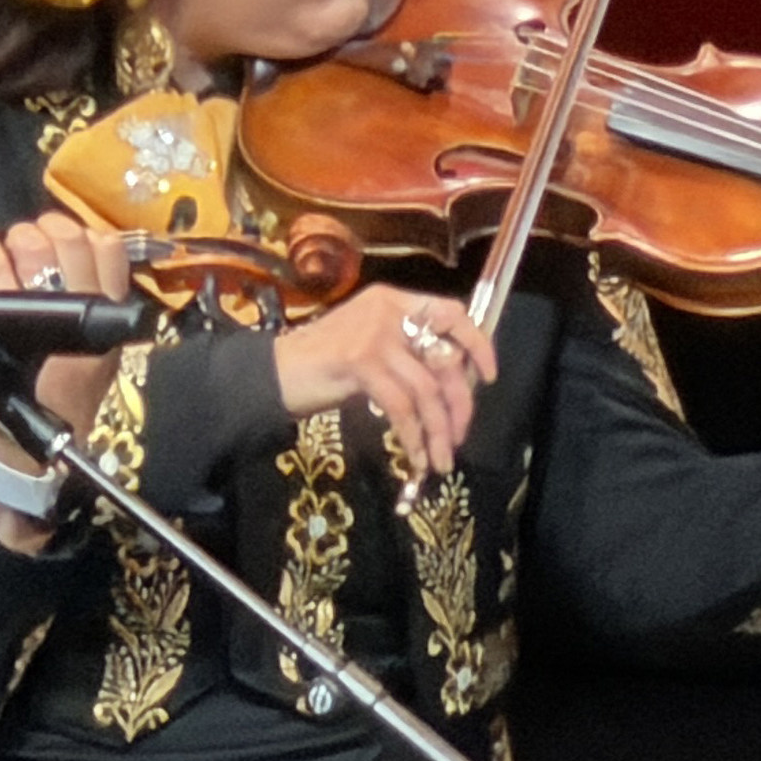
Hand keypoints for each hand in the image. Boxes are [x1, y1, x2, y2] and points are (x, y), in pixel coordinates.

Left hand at [0, 216, 136, 437]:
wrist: (32, 445)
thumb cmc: (64, 394)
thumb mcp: (97, 352)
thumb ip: (95, 305)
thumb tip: (73, 248)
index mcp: (110, 321)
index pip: (112, 253)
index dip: (86, 234)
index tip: (67, 237)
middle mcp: (88, 320)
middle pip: (73, 244)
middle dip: (49, 228)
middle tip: (33, 235)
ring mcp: (48, 327)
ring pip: (38, 253)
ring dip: (21, 237)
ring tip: (11, 243)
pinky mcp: (6, 335)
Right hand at [271, 283, 494, 485]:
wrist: (270, 374)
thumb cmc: (320, 364)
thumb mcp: (369, 344)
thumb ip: (405, 352)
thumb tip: (452, 384)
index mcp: (394, 301)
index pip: (451, 312)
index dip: (477, 343)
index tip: (489, 376)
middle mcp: (388, 312)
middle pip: (444, 359)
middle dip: (458, 405)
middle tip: (458, 437)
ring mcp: (374, 336)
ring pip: (426, 390)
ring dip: (437, 431)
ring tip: (440, 459)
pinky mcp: (360, 363)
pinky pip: (401, 407)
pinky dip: (412, 436)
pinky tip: (414, 457)